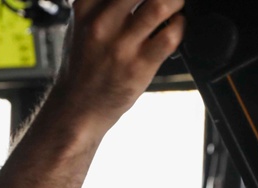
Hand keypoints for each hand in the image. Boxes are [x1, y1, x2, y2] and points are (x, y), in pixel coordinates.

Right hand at [55, 0, 185, 132]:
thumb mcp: (79, 25)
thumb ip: (100, 3)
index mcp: (85, 7)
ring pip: (161, 5)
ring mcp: (120, 46)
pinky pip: (170, 36)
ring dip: (176, 2)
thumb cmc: (82, 66)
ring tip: (176, 6)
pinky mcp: (138, 66)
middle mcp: (101, 23)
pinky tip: (175, 27)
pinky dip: (180, 26)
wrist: (76, 108)